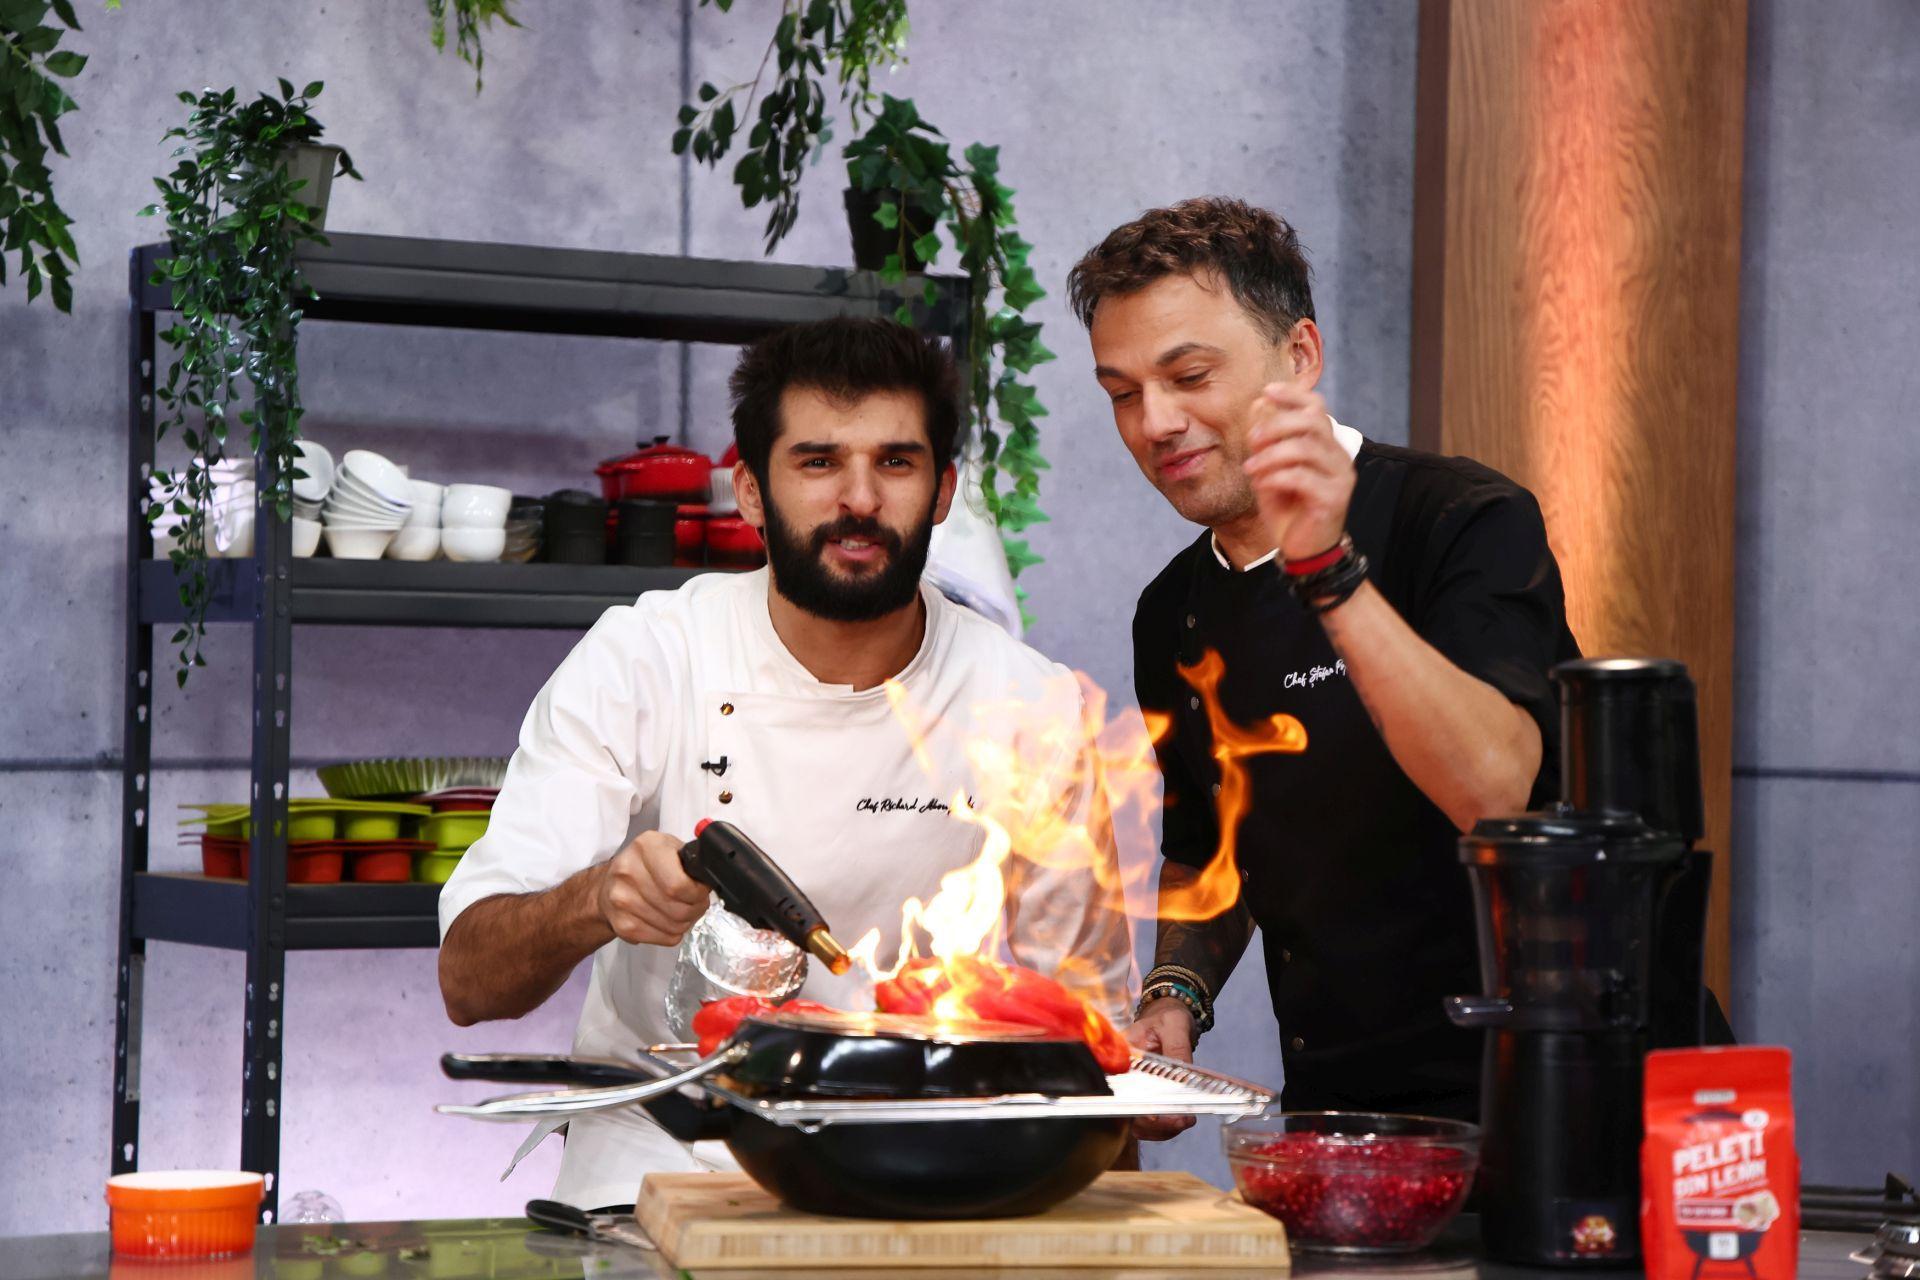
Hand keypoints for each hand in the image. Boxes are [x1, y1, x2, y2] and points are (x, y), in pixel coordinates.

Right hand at [596, 830, 710, 946]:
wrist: (609, 884)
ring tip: (681, 910)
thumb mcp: (669, 848)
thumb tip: (710, 881)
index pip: (678, 885)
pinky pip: (664, 938)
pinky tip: (667, 920)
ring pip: (674, 926)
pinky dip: (673, 933)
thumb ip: (690, 861)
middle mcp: (628, 872)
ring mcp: (621, 900)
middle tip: (695, 903)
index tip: (700, 891)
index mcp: (646, 847)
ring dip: (686, 922)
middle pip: (678, 908)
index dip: (697, 893)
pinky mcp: (622, 925)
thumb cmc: (647, 865)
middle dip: (696, 909)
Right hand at [1127, 998, 1197, 1140]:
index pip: (1117, 1085)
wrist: (1170, 1018)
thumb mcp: (1174, 1026)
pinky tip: (1183, 1120)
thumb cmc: (1167, 1017)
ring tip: (1186, 1120)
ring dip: (1160, 1129)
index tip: (1153, 1116)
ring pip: (1137, 1122)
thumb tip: (1183, 1077)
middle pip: (1126, 1109)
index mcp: (1121, 1054)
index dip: (1130, 1105)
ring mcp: (1131, 1088)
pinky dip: (1165, 1128)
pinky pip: (1149, 1122)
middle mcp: (1122, 1075)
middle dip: (1153, 1123)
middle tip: (1181, 1119)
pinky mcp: (1144, 1097)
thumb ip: (1177, 1049)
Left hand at [1242, 382, 1353, 560]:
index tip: (1267, 391)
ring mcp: (1339, 478)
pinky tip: (1262, 484)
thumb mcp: (1271, 470)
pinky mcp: (1333, 499)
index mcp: (1326, 445)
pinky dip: (1275, 476)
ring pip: (1306, 449)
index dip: (1293, 395)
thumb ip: (1266, 441)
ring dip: (1270, 455)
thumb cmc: (1288, 509)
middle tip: (1252, 439)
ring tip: (1251, 468)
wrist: (1303, 550)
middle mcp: (1338, 457)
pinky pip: (1302, 477)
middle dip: (1277, 425)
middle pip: (1313, 422)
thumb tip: (1259, 404)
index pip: (1317, 408)